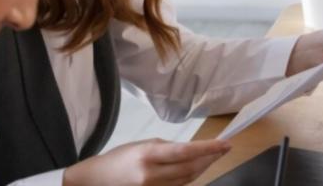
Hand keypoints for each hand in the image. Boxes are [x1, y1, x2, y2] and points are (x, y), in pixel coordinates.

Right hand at [62, 138, 230, 185]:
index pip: (185, 152)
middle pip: (190, 168)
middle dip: (210, 158)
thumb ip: (167, 148)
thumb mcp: (143, 145)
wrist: (97, 180)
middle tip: (224, 148)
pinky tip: (198, 168)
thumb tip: (192, 150)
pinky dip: (191, 177)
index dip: (208, 148)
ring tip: (215, 156)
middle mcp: (151, 175)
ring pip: (187, 180)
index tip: (225, 143)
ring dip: (204, 168)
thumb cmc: (120, 158)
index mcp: (148, 155)